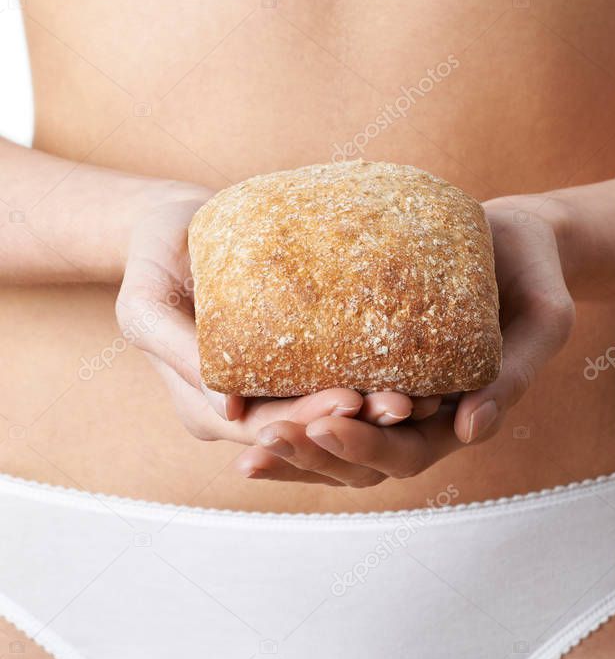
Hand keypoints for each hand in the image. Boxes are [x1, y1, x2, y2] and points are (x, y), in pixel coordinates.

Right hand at [114, 188, 440, 449]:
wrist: (174, 226)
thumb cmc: (154, 257)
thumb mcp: (145, 303)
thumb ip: (179, 352)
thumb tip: (228, 409)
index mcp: (206, 407)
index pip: (265, 429)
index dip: (309, 421)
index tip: (352, 400)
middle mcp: (245, 410)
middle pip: (308, 432)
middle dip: (357, 425)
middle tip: (404, 402)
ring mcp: (272, 388)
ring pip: (331, 417)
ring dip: (376, 412)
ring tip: (424, 394)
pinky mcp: (294, 361)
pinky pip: (336, 378)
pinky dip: (373, 379)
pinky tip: (415, 365)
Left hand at [235, 192, 575, 485]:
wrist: (514, 238)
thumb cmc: (534, 273)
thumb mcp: (543, 319)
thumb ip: (515, 373)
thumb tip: (472, 431)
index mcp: (457, 415)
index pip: (407, 452)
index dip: (365, 448)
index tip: (324, 427)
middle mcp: (417, 413)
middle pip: (358, 457)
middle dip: (311, 454)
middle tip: (265, 440)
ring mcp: (388, 387)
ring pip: (333, 432)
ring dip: (291, 440)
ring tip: (244, 434)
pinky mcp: (365, 355)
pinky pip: (322, 385)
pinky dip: (285, 396)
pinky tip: (244, 392)